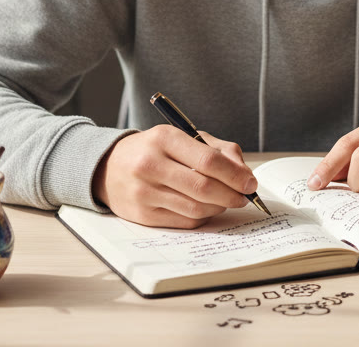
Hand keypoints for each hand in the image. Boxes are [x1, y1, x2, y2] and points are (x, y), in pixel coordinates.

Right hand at [93, 126, 257, 228]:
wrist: (107, 167)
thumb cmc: (154, 150)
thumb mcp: (182, 138)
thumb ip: (219, 150)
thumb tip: (244, 174)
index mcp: (164, 138)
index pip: (208, 160)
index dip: (235, 175)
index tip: (250, 183)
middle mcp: (151, 164)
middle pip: (203, 187)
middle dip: (232, 195)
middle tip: (244, 197)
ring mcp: (144, 192)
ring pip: (196, 208)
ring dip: (219, 207)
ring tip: (226, 201)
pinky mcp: (142, 215)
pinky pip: (184, 221)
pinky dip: (203, 217)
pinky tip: (207, 208)